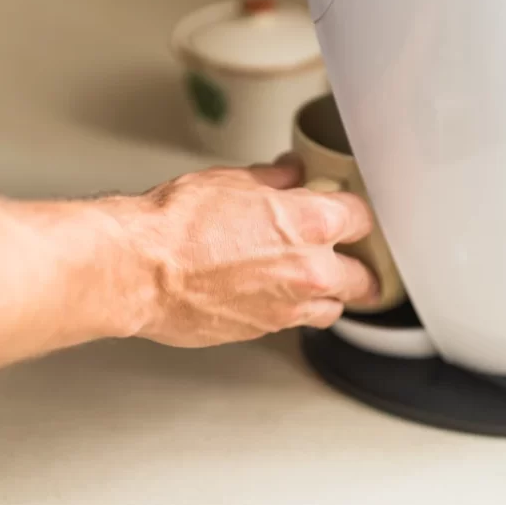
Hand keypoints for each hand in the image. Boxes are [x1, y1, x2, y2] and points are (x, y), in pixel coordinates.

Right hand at [103, 157, 377, 346]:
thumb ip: (273, 179)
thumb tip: (289, 174)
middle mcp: (311, 269)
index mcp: (311, 223)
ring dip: (328, 293)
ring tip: (311, 278)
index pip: (362, 218)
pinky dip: (292, 308)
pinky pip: (295, 321)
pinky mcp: (263, 330)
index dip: (352, 211)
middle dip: (356, 263)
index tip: (345, 210)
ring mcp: (289, 306)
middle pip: (364, 276)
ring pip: (334, 307)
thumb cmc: (179, 223)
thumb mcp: (232, 180)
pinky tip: (273, 291)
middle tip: (344, 253)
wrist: (141, 268)